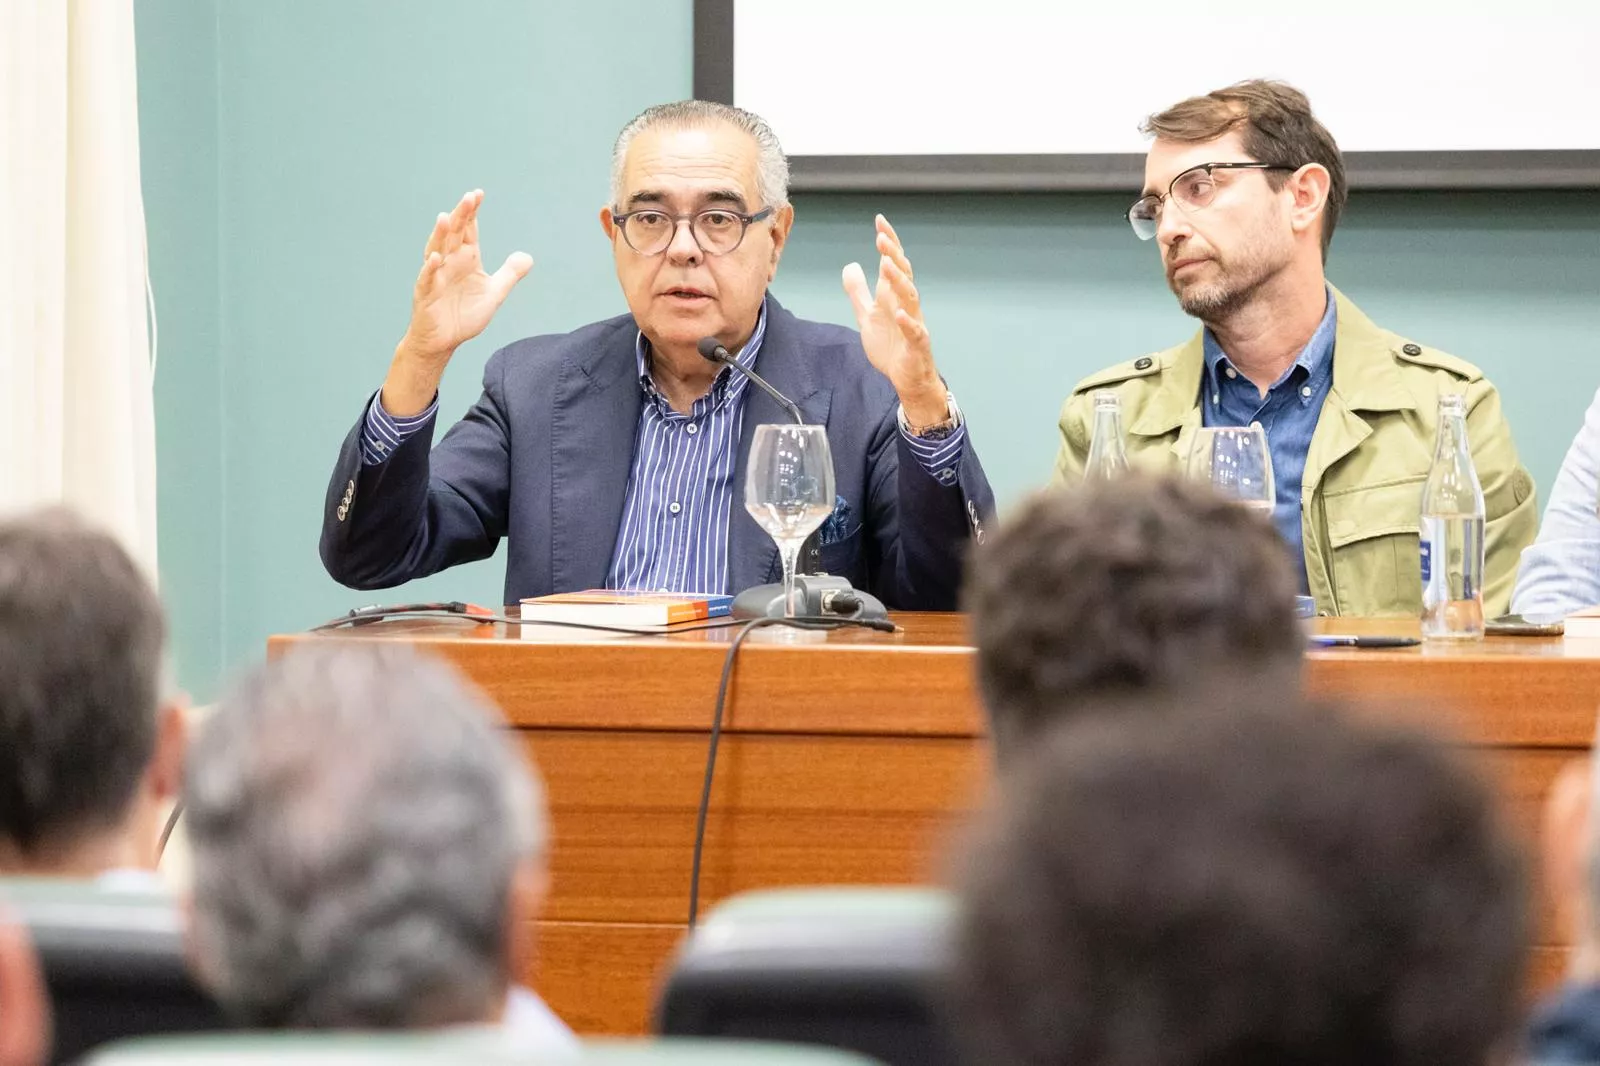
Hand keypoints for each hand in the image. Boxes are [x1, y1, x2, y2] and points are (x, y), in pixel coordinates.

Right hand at [383, 190, 532, 415]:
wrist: (444, 340)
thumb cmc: (463, 314)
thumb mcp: (494, 293)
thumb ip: (509, 275)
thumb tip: (528, 257)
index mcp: (465, 259)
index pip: (469, 230)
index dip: (472, 213)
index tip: (478, 194)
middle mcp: (449, 262)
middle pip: (453, 234)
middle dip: (460, 216)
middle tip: (468, 197)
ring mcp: (436, 277)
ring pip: (436, 250)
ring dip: (440, 235)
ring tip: (446, 217)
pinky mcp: (426, 295)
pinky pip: (427, 279)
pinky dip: (431, 268)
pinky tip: (436, 257)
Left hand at [842, 215, 947, 425]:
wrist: (906, 378)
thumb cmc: (892, 346)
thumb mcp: (868, 315)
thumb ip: (858, 292)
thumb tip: (850, 265)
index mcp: (894, 296)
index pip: (893, 263)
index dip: (887, 242)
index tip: (879, 221)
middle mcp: (906, 304)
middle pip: (902, 274)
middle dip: (893, 254)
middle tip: (881, 237)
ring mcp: (914, 323)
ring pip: (910, 297)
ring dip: (899, 280)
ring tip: (887, 264)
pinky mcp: (917, 344)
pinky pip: (915, 331)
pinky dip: (908, 322)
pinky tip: (900, 313)